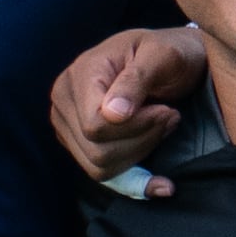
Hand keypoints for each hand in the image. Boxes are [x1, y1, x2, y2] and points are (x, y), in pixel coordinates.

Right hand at [51, 26, 204, 182]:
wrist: (170, 60)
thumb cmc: (169, 53)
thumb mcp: (162, 55)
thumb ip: (136, 80)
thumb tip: (111, 115)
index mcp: (79, 75)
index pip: (95, 125)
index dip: (136, 126)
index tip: (165, 110)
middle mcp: (64, 101)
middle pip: (96, 151)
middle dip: (142, 140)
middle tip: (170, 117)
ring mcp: (69, 125)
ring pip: (100, 167)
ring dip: (141, 154)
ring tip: (163, 126)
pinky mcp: (81, 144)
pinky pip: (104, 175)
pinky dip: (135, 182)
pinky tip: (162, 183)